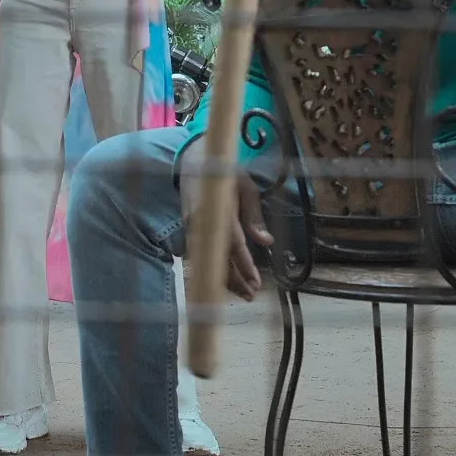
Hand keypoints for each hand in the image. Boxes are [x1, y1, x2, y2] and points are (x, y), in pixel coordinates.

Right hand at [179, 141, 274, 302]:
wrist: (192, 159)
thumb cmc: (225, 172)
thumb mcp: (246, 187)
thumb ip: (254, 216)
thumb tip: (267, 242)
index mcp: (220, 210)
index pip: (234, 245)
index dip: (245, 266)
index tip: (257, 283)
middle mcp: (203, 222)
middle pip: (219, 258)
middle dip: (235, 280)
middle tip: (251, 296)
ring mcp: (192, 227)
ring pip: (208, 259)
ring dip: (223, 279)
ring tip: (241, 293)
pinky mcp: (188, 229)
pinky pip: (200, 254)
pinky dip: (212, 268)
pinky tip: (222, 280)